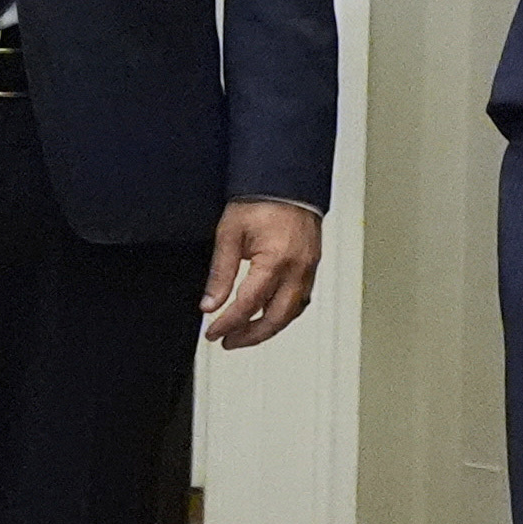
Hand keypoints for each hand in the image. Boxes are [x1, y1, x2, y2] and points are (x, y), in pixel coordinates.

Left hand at [201, 200, 321, 348]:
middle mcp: (297, 269)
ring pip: (292, 313)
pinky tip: (270, 314)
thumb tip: (210, 303)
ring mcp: (308, 269)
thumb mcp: (230, 234)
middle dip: (250, 336)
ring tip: (246, 334)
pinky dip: (284, 313)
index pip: (249, 304)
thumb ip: (220, 273)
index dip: (228, 323)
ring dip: (268, 328)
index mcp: (275, 260)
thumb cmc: (261, 200)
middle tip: (228, 341)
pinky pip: (302, 300)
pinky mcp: (312, 265)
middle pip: (275, 318)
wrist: (286, 182)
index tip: (212, 332)